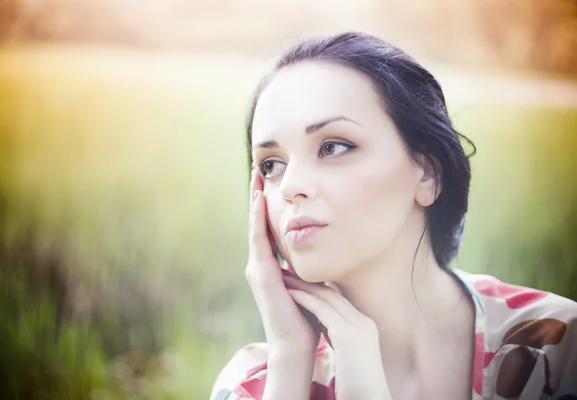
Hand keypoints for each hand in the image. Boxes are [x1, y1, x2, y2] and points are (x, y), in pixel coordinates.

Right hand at [245, 168, 319, 353]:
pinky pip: (259, 239)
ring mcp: (257, 268)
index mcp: (270, 267)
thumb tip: (323, 254)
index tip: (268, 182)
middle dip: (257, 195)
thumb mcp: (309, 287)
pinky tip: (260, 199)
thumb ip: (309, 270)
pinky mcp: (261, 274)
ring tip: (256, 176)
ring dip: (255, 200)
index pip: (266, 228)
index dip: (266, 206)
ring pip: (254, 226)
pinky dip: (258, 218)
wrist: (296, 346)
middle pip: (256, 222)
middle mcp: (259, 264)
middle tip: (256, 168)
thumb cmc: (306, 320)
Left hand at [283, 275, 391, 399]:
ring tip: (285, 277)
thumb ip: (344, 344)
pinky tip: (290, 292)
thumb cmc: (358, 389)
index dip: (319, 290)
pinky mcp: (349, 335)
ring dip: (304, 285)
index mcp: (365, 328)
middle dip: (311, 282)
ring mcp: (359, 327)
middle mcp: (364, 322)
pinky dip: (305, 298)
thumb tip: (331, 336)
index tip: (302, 284)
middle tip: (291, 272)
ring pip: (327, 297)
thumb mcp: (351, 359)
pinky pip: (322, 309)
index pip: (340, 301)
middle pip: (334, 293)